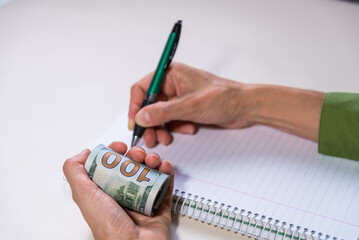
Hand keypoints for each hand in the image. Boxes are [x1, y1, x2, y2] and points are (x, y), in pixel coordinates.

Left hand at [63, 142, 173, 239]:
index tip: (121, 148)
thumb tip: (82, 153)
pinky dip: (167, 173)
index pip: (112, 165)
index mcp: (105, 191)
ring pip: (150, 172)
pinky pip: (166, 185)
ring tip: (154, 161)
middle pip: (133, 166)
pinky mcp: (159, 205)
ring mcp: (142, 199)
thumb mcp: (84, 195)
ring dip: (154, 161)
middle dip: (137, 154)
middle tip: (139, 155)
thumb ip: (75, 172)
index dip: (117, 152)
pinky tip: (165, 168)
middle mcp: (123, 194)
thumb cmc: (109, 227)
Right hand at [128, 62, 251, 146]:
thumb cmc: (223, 98)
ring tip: (166, 140)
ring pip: (160, 115)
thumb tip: (139, 117)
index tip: (134, 123)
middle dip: (149, 123)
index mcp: (171, 74)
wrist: (245, 107)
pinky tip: (188, 130)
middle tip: (150, 139)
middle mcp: (173, 85)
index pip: (142, 87)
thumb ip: (163, 112)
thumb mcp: (190, 106)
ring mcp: (180, 98)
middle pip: (149, 104)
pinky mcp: (187, 109)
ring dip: (161, 128)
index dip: (135, 105)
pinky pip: (172, 120)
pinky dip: (176, 128)